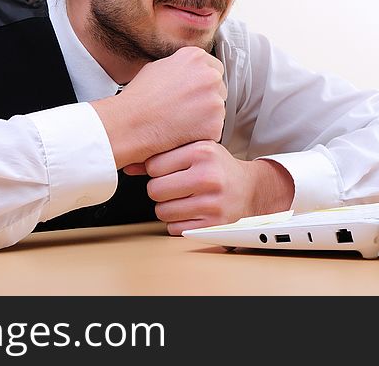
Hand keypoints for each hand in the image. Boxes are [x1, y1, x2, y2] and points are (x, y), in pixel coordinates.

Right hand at [92, 47, 226, 167]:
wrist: (131, 124)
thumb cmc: (139, 98)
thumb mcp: (156, 67)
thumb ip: (180, 66)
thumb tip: (187, 70)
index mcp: (196, 58)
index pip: (215, 68)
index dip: (203, 82)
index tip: (194, 92)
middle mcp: (209, 76)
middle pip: (219, 88)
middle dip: (206, 98)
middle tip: (186, 109)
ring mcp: (214, 101)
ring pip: (218, 110)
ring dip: (205, 117)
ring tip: (180, 122)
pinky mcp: (215, 125)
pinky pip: (214, 130)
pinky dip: (202, 134)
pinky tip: (183, 133)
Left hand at [128, 140, 294, 234]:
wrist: (251, 190)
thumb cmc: (218, 167)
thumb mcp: (196, 150)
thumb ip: (163, 154)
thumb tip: (128, 165)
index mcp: (202, 152)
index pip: (153, 165)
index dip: (156, 170)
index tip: (168, 171)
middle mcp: (208, 177)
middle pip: (154, 190)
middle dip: (160, 190)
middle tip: (174, 186)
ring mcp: (211, 203)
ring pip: (161, 211)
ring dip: (167, 207)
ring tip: (184, 198)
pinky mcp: (211, 226)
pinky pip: (174, 228)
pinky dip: (178, 223)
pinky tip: (192, 211)